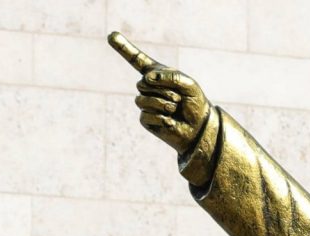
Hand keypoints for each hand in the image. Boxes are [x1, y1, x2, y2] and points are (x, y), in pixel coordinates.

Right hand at [113, 32, 211, 152]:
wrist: (199, 127)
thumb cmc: (195, 103)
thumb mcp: (189, 84)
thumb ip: (171, 77)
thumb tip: (148, 78)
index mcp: (158, 74)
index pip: (137, 60)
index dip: (124, 48)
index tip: (111, 35)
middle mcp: (149, 87)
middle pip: (142, 83)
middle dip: (162, 90)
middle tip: (178, 97)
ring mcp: (145, 103)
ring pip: (143, 100)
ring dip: (162, 104)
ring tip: (174, 107)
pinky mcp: (146, 119)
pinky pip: (147, 115)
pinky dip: (162, 117)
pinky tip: (170, 120)